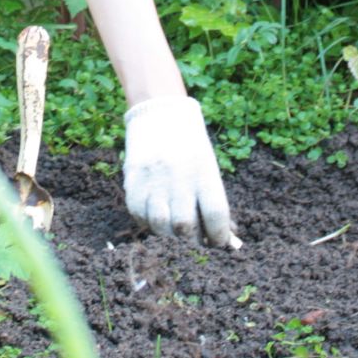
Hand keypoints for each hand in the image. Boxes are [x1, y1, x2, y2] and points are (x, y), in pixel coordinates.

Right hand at [123, 95, 240, 247]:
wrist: (160, 114)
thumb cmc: (190, 146)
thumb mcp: (208, 167)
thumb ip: (211, 200)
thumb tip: (224, 236)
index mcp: (204, 172)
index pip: (215, 214)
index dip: (219, 236)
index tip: (219, 243)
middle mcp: (178, 176)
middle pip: (185, 225)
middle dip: (192, 239)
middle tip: (194, 238)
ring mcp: (153, 179)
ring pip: (160, 225)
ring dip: (168, 234)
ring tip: (173, 229)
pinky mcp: (133, 180)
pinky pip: (138, 215)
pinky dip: (148, 222)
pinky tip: (156, 216)